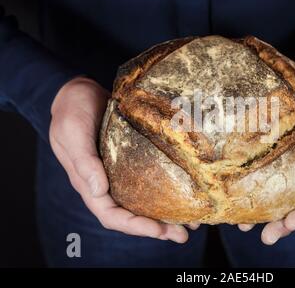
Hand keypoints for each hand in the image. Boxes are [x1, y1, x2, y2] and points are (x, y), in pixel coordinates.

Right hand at [50, 77, 189, 242]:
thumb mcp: (72, 132)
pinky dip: (167, 190)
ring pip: (145, 201)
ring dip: (167, 214)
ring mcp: (120, 172)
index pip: (111, 215)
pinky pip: (151, 181)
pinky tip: (186, 192)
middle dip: (157, 228)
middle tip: (183, 234)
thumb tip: (99, 191)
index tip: (159, 230)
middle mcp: (106, 183)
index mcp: (89, 183)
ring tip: (192, 222)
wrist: (78, 91)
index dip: (135, 226)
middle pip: (132, 214)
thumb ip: (83, 162)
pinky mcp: (133, 159)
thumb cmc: (71, 110)